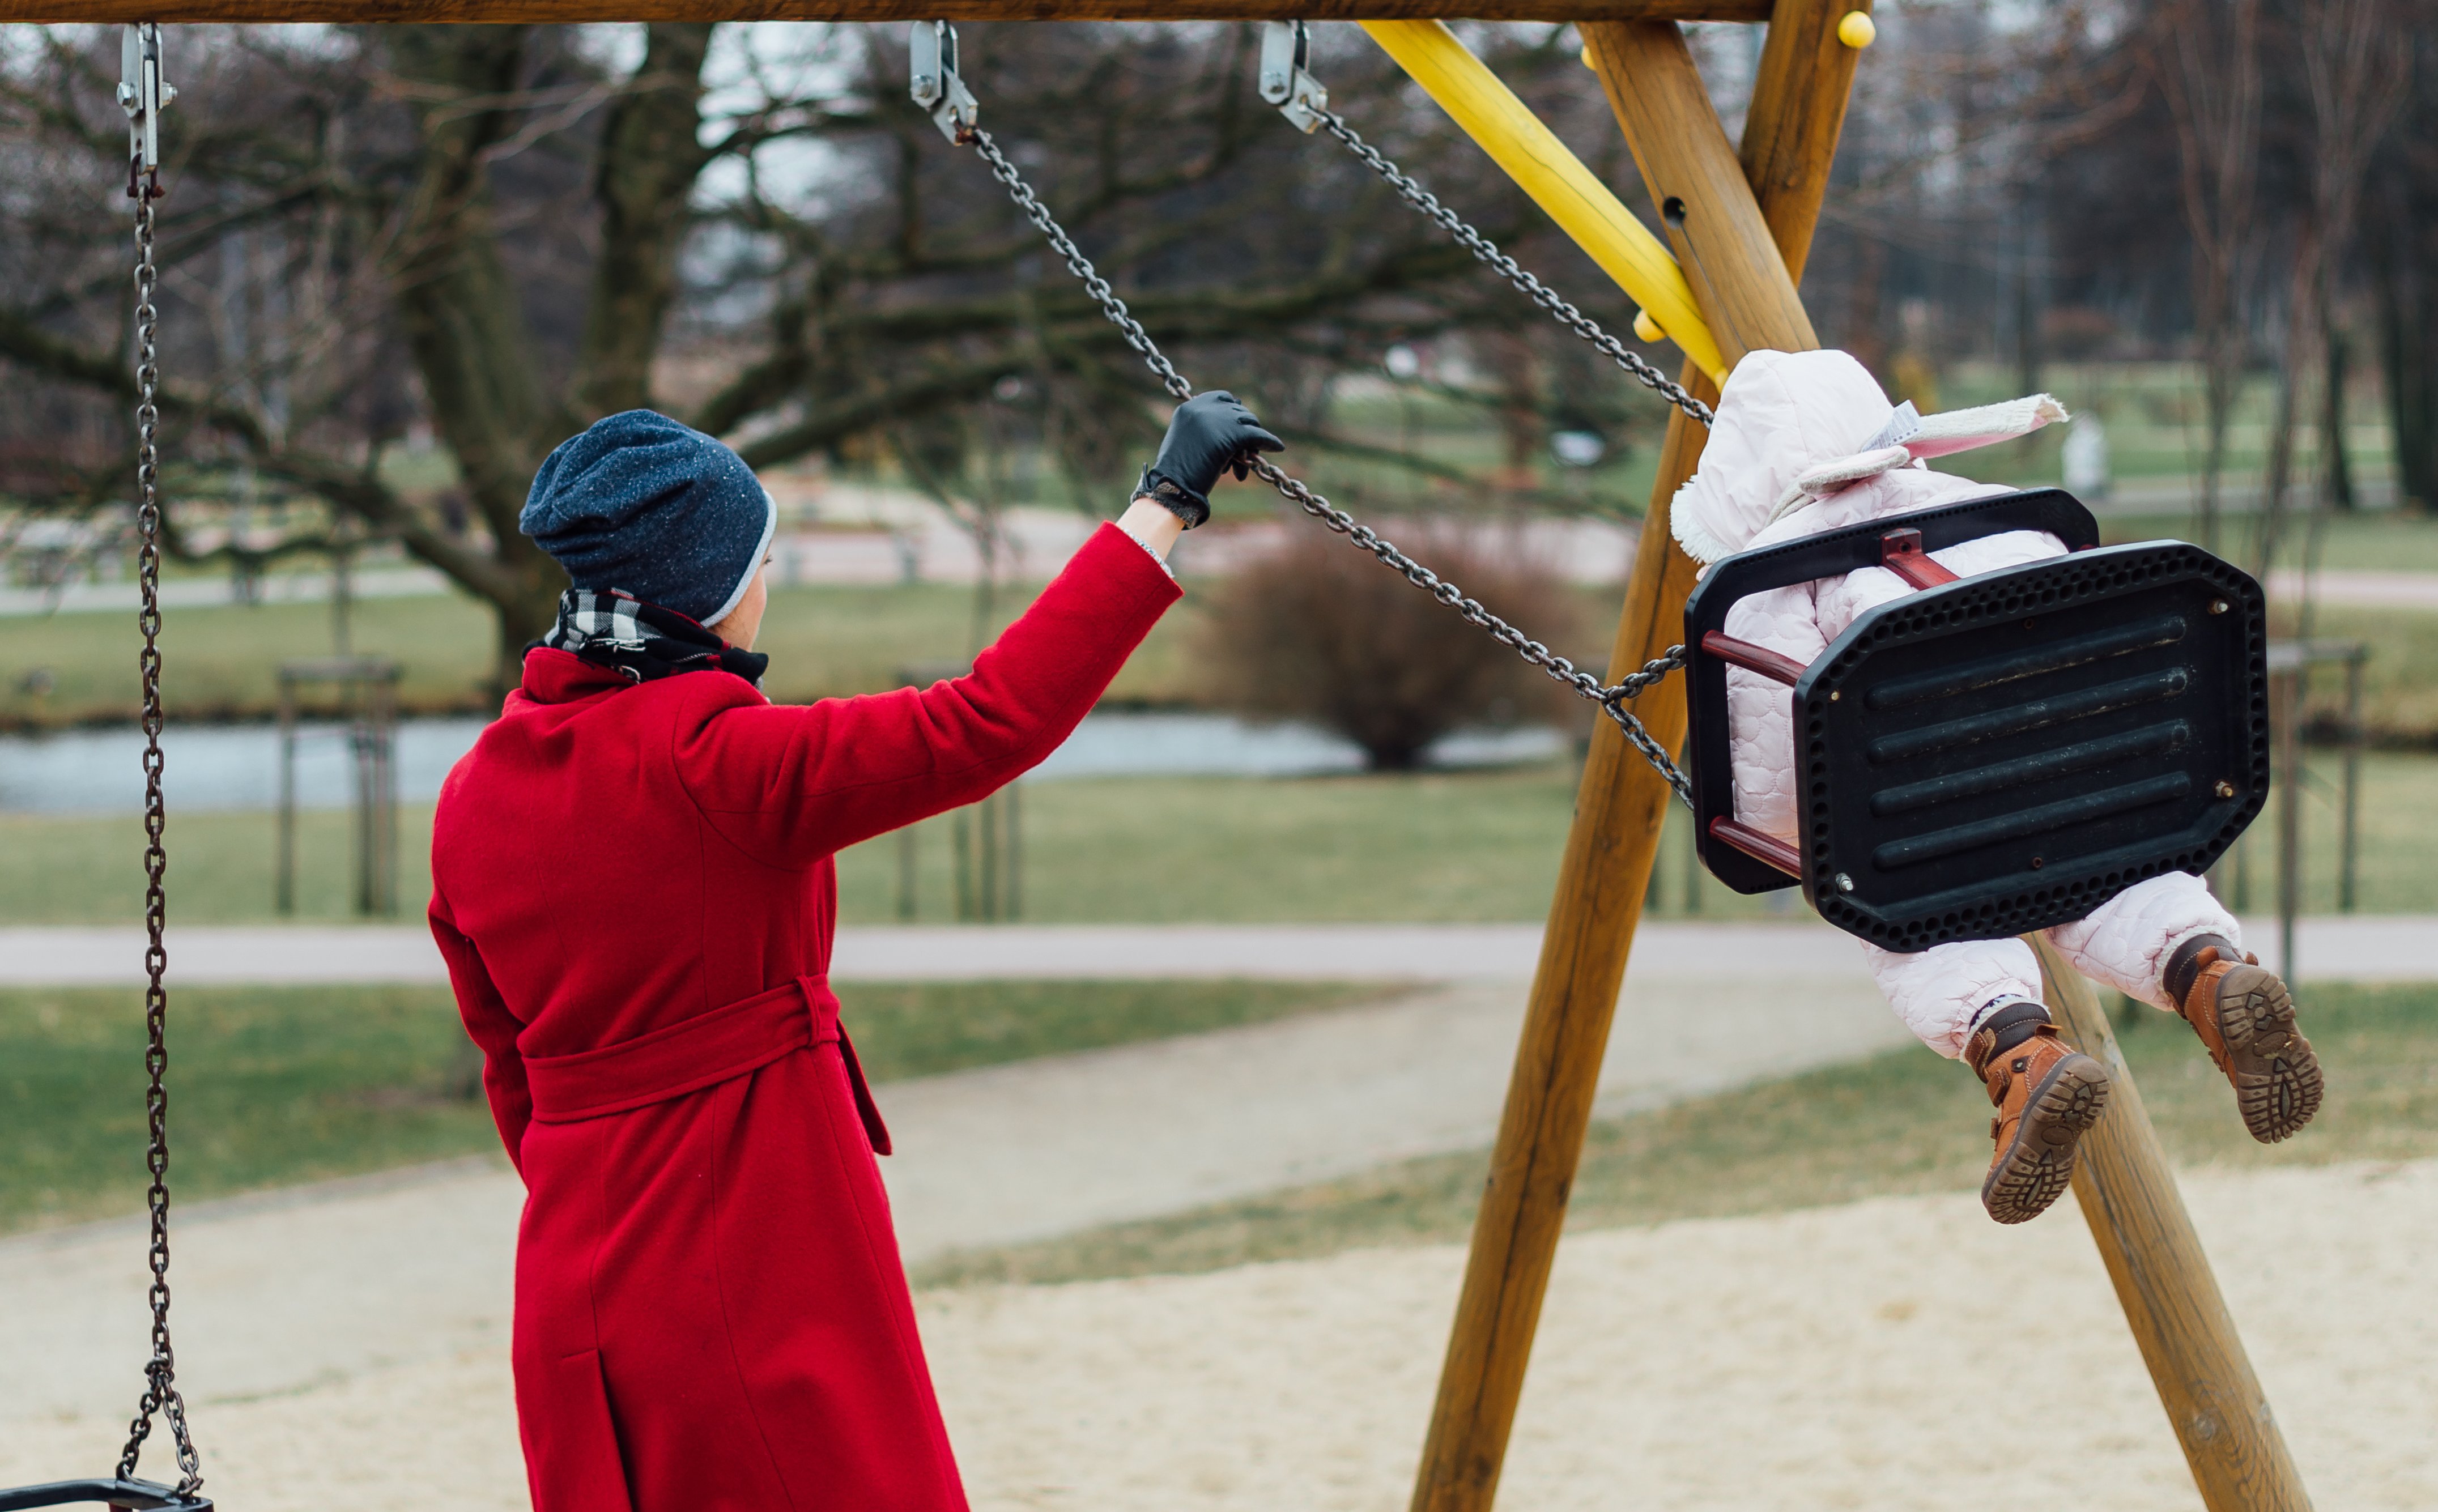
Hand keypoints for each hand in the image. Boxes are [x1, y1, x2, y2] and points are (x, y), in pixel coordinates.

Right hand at [1136, 391, 1284, 526]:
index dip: (1234, 410)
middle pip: (1237, 411)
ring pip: (1249, 422)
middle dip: (1243, 430)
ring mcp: (1218, 419)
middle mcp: (1203, 408)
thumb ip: (1204, 430)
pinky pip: (1258, 434)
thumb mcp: (1186, 442)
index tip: (1239, 423)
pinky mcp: (1232, 434)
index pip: (1222, 397)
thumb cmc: (1177, 473)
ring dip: (1252, 441)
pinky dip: (1269, 441)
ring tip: (1248, 461)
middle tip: (1244, 452)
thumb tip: (1235, 432)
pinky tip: (1277, 447)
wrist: (1173, 487)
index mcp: (1189, 407)